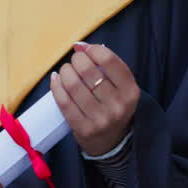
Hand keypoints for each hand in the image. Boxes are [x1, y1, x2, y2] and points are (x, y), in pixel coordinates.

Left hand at [50, 42, 139, 156]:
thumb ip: (106, 66)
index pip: (109, 61)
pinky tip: (56, 79)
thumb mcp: (121, 87)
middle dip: (77, 60)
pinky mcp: (83, 129)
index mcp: (130, 91)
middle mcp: (118, 106)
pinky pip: (64, 102)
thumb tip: (79, 46)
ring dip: (65, 72)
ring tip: (66, 71)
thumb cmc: (113, 105)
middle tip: (74, 61)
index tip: (84, 49)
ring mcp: (101, 120)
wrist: (112, 141)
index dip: (92, 50)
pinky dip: (56, 86)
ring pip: (74, 85)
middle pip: (89, 71)